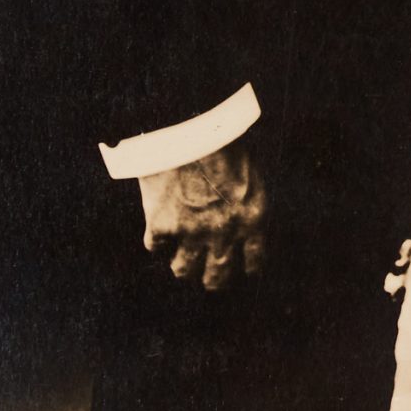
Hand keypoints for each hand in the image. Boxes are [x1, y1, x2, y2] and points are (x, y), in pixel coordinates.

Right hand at [136, 141, 267, 290]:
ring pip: (183, 270)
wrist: (192, 129)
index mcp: (252, 218)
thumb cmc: (226, 141)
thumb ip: (247, 200)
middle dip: (214, 281)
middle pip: (218, 276)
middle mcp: (223, 233)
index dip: (248, 269)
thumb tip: (242, 216)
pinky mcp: (161, 226)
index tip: (243, 272)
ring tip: (182, 265)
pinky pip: (154, 248)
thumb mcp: (252, 171)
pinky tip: (158, 238)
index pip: (255, 260)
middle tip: (210, 281)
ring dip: (183, 268)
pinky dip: (156, 243)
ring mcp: (190, 232)